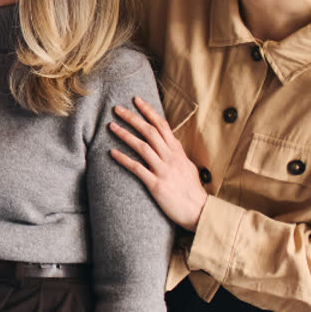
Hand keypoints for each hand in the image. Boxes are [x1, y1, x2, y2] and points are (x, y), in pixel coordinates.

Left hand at [108, 96, 207, 230]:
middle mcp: (171, 158)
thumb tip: (170, 145)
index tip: (136, 100)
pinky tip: (112, 153)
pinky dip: (124, 159)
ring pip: (142, 147)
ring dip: (125, 135)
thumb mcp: (188, 167)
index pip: (162, 125)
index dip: (148, 112)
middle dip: (132, 118)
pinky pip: (137, 168)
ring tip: (111, 126)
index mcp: (177, 152)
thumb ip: (177, 155)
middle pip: (149, 132)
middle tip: (116, 108)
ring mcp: (164, 170)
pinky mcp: (156, 185)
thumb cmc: (192, 190)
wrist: (200, 211)